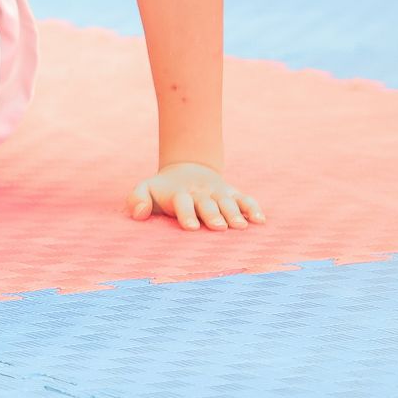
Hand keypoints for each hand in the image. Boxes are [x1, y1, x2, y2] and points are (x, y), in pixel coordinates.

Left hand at [127, 162, 265, 231]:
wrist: (186, 170)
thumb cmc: (162, 191)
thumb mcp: (145, 189)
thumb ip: (136, 199)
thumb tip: (140, 212)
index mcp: (179, 194)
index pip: (182, 202)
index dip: (186, 214)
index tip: (191, 228)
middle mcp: (200, 193)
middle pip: (208, 204)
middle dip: (213, 215)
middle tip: (218, 227)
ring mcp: (218, 193)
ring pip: (228, 202)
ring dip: (234, 213)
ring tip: (240, 227)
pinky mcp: (232, 193)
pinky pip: (244, 199)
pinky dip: (253, 208)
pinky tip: (260, 221)